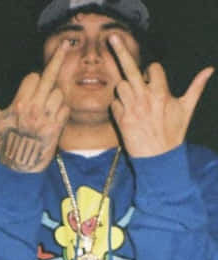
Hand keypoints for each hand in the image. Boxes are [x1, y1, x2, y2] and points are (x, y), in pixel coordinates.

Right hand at [0, 40, 70, 172]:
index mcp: (19, 104)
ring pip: (59, 92)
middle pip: (49, 76)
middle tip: (65, 44)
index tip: (29, 90)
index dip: (32, 81)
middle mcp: (33, 109)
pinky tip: (53, 117)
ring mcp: (46, 118)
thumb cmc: (5, 142)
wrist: (20, 167)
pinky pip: (65, 107)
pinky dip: (62, 110)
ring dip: (55, 96)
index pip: (33, 77)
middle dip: (56, 60)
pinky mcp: (57, 127)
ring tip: (47, 108)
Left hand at [109, 33, 213, 157]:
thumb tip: (210, 70)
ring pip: (121, 86)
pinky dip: (119, 106)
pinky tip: (128, 114)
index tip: (152, 81)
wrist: (158, 159)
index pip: (152, 68)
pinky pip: (115, 103)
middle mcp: (145, 98)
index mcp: (161, 92)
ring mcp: (131, 108)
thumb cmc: (173, 133)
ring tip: (134, 101)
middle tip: (113, 37)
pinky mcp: (121, 120)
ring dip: (125, 89)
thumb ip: (196, 87)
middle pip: (130, 68)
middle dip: (121, 52)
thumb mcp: (186, 109)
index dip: (151, 72)